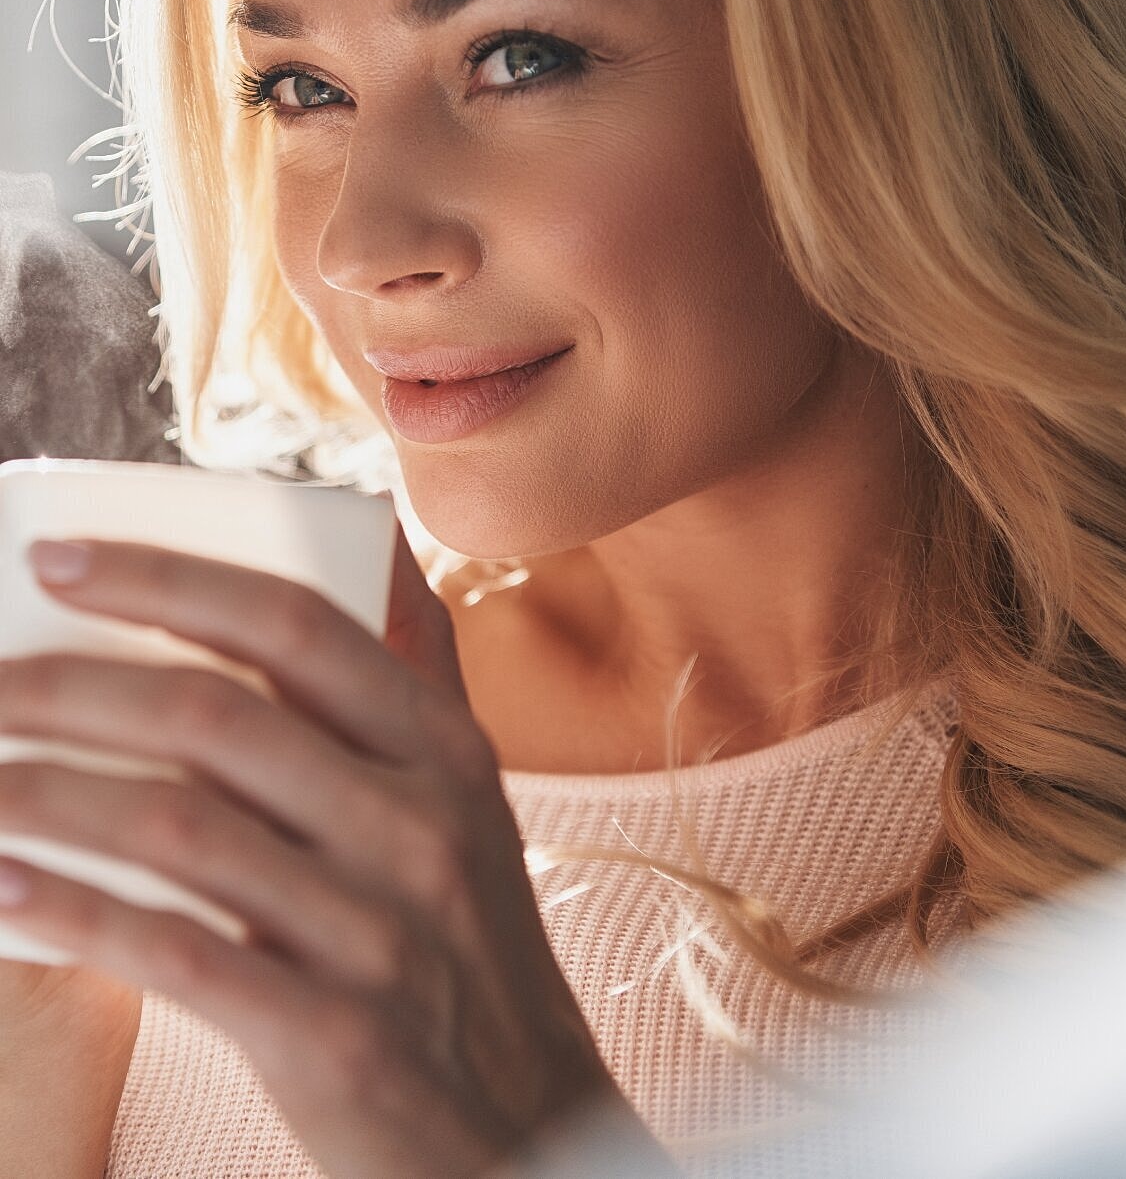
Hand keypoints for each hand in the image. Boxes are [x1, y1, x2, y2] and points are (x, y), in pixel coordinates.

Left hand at [0, 529, 628, 1178]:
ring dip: (44, 794)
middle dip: (68, 687)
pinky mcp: (330, 1037)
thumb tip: (379, 548)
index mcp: (444, 748)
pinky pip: (169, 953)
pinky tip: (2, 888)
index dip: (166, 580)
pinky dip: (69, 912)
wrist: (529, 1124)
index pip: (295, 624)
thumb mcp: (471, 800)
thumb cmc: (470, 944)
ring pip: (174, 827)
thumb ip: (420, 678)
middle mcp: (418, 823)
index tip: (56, 559)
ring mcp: (377, 932)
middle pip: (212, 717)